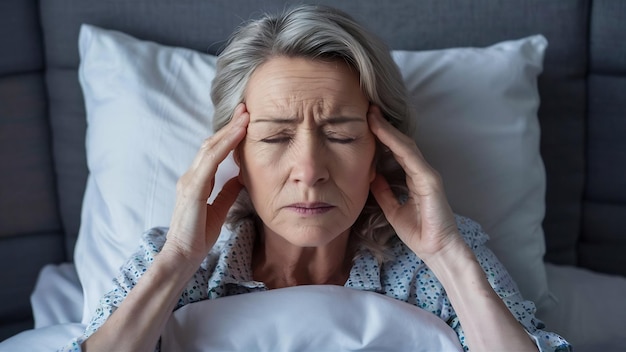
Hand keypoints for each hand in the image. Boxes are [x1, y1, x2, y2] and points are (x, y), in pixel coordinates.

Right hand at [164, 104, 248, 263]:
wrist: (183, 255)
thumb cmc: (198, 236)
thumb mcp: (219, 209)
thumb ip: (226, 192)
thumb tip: (240, 178)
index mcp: (197, 181)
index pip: (214, 151)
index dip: (228, 135)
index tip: (245, 121)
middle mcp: (191, 176)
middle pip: (211, 143)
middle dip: (229, 125)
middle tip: (246, 109)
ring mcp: (190, 180)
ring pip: (210, 148)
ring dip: (229, 130)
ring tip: (245, 116)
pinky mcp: (192, 188)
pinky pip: (210, 161)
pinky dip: (224, 145)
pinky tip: (237, 135)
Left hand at [367, 105, 463, 261]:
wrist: (436, 250)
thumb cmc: (418, 232)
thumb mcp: (393, 209)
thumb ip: (385, 193)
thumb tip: (372, 177)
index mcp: (414, 178)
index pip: (396, 152)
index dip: (382, 136)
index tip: (366, 122)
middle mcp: (422, 172)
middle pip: (401, 143)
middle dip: (384, 126)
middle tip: (367, 109)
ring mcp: (427, 174)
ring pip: (405, 145)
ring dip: (387, 129)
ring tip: (372, 115)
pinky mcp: (429, 180)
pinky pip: (410, 157)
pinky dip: (395, 143)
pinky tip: (382, 132)